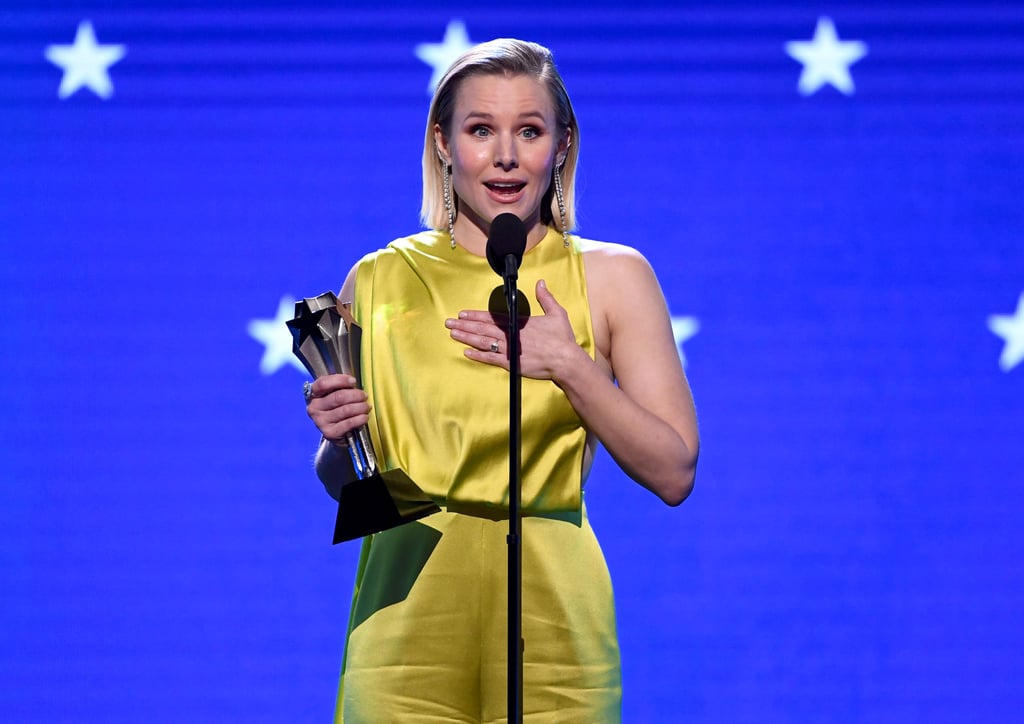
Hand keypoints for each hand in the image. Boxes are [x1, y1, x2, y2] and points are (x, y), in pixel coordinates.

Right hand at [306, 374, 369, 444]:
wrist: (335, 432)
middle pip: (338, 397)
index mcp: (313, 394)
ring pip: (346, 410)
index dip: (340, 380)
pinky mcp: (329, 433)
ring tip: (366, 406)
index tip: (353, 381)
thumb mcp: (333, 394)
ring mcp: (320, 421)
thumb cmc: (336, 408)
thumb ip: (340, 386)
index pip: (323, 383)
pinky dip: (360, 419)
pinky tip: (365, 417)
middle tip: (365, 396)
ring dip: (360, 407)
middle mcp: (314, 408)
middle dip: (356, 395)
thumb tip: (352, 382)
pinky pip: (349, 423)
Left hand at [444, 279, 587, 380]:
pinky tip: (466, 353)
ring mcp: (509, 349)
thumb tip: (541, 283)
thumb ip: (546, 298)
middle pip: (482, 329)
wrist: (565, 360)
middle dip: (464, 325)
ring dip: (466, 338)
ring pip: (483, 342)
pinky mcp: (511, 363)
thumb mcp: (557, 313)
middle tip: (448, 323)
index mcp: (519, 322)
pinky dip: (478, 356)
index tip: (462, 314)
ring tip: (453, 334)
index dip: (475, 316)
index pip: (492, 317)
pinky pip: (490, 359)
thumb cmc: (562, 338)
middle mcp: (510, 334)